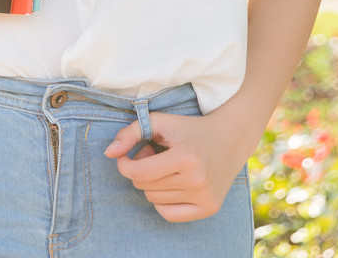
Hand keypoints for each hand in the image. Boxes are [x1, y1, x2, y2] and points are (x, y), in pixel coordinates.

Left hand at [104, 109, 257, 222]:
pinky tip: (171, 183)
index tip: (127, 155)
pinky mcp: (209, 208)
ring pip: (154, 199)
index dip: (125, 165)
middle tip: (155, 155)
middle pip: (145, 187)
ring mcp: (205, 197)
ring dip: (153, 183)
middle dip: (141, 170)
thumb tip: (108, 153)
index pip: (139, 174)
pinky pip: (169, 214)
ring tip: (166, 166)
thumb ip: (130, 133)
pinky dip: (162, 201)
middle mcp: (198, 180)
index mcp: (186, 157)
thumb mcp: (158, 122)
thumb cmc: (187, 129)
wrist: (229, 139)